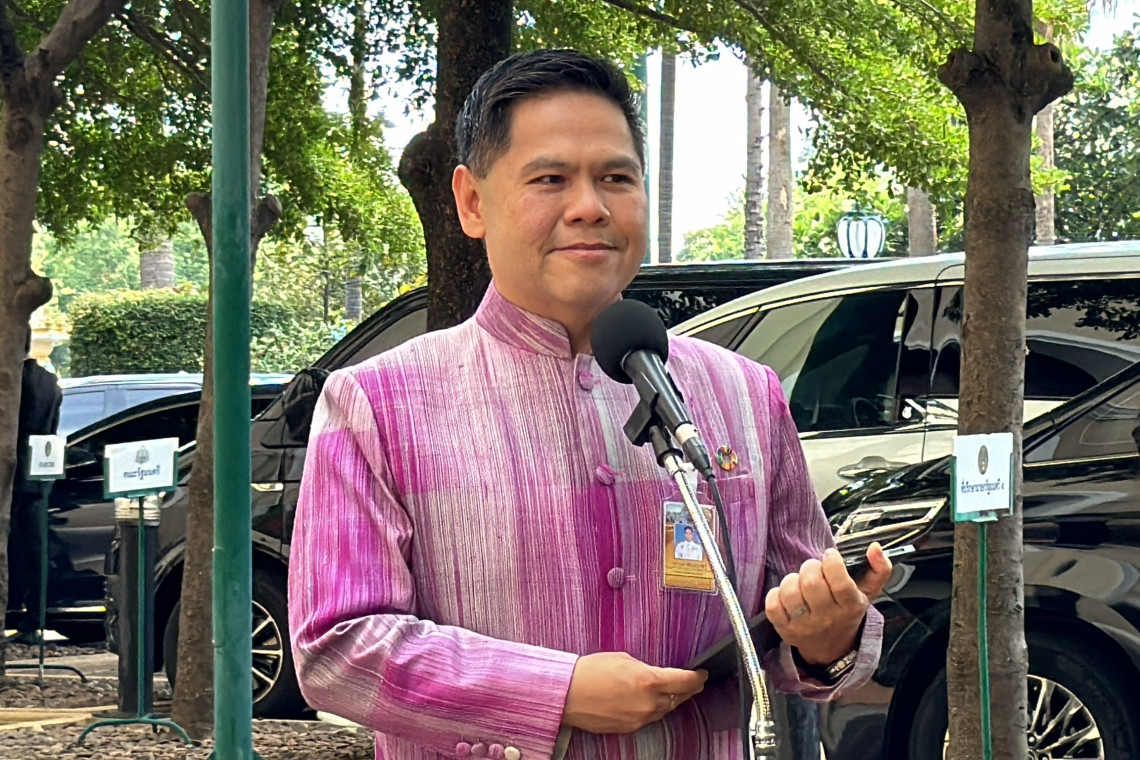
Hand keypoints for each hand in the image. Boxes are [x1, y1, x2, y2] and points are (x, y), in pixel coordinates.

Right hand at [562, 652, 707, 733]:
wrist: (568, 694)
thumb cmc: (590, 672)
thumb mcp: (624, 659)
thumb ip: (646, 668)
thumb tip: (655, 675)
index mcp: (649, 680)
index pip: (685, 681)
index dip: (697, 678)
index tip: (701, 675)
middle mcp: (648, 702)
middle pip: (678, 698)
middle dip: (687, 689)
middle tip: (693, 683)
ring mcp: (639, 718)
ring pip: (664, 710)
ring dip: (670, 700)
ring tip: (672, 692)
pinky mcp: (629, 728)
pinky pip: (649, 718)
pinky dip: (653, 709)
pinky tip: (650, 702)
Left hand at [764, 542, 892, 666]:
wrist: (831, 647)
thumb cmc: (847, 612)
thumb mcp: (868, 593)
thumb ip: (879, 569)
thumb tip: (874, 547)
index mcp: (850, 607)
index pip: (840, 584)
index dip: (832, 563)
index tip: (830, 555)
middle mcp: (827, 618)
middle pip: (811, 584)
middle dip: (810, 567)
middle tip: (814, 568)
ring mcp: (804, 626)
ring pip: (790, 593)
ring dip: (792, 579)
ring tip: (800, 581)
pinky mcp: (785, 629)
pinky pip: (772, 605)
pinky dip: (776, 593)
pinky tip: (786, 594)